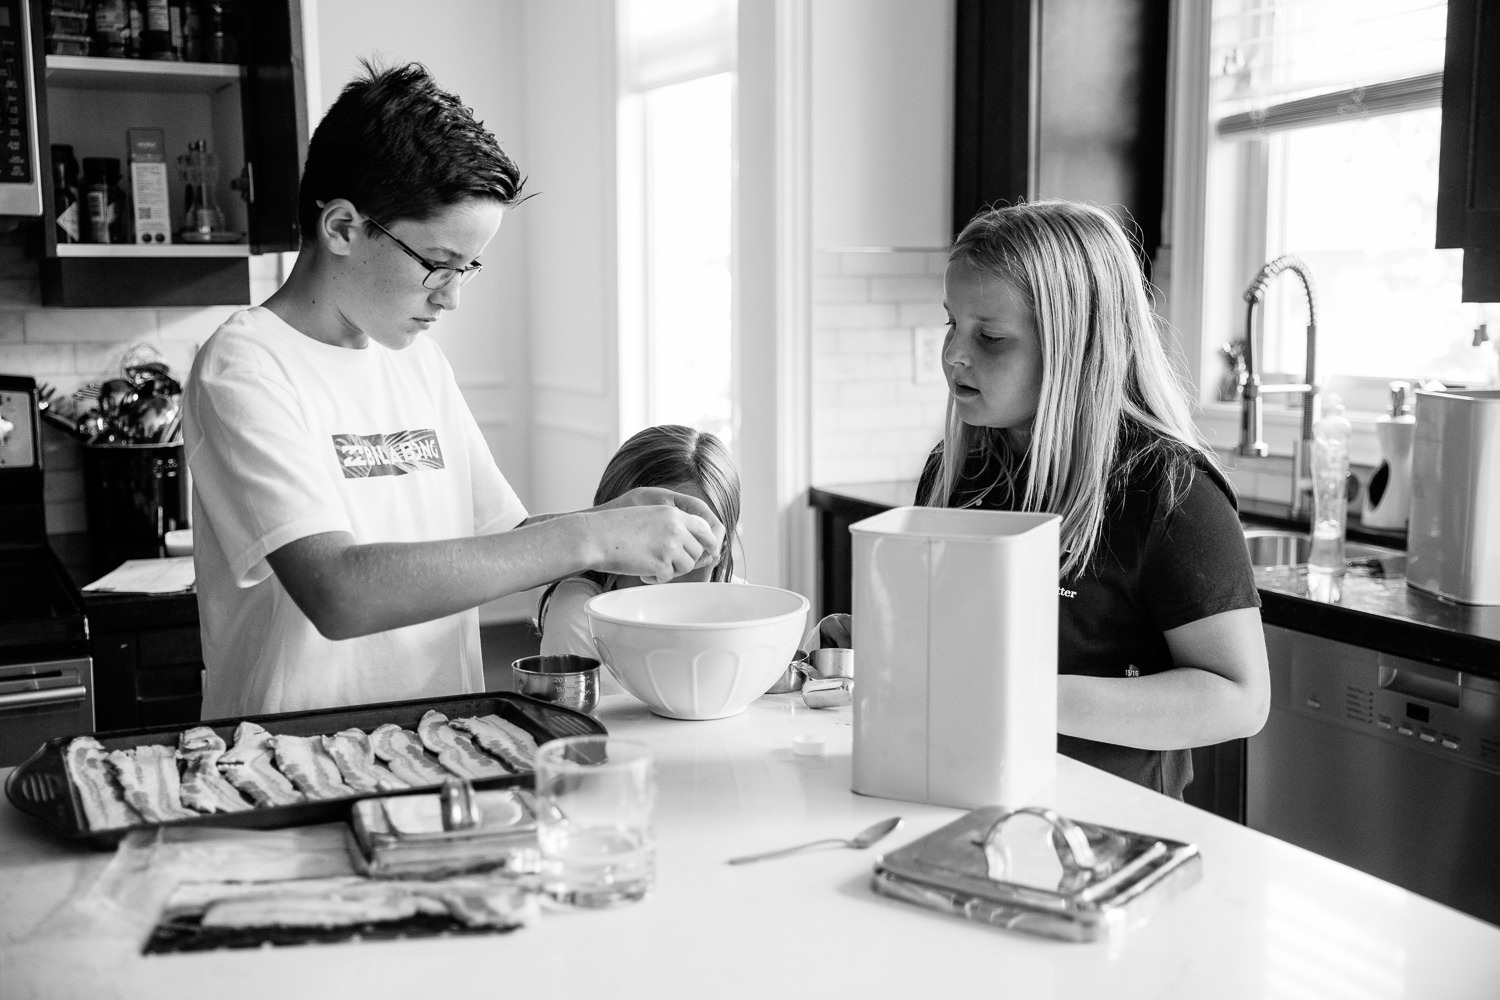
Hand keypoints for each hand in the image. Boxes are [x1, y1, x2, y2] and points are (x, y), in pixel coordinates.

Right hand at [584, 491, 724, 583]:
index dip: (709, 543)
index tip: (708, 553)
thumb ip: (671, 523)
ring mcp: (669, 545)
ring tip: (651, 566)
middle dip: (685, 560)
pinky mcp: (661, 563)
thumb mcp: (648, 513)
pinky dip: (657, 578)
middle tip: (666, 562)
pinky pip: (669, 577)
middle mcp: (675, 527)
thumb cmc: (616, 526)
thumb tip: (689, 542)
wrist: (596, 536)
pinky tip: (642, 572)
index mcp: (673, 512)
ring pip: (687, 566)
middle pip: (697, 551)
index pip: (705, 528)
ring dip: (672, 569)